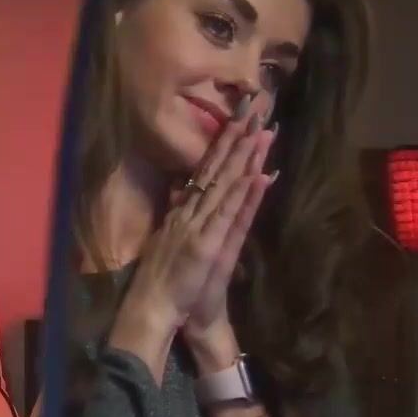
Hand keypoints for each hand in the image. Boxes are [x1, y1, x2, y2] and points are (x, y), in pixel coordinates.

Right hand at [112, 98, 270, 359]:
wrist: (154, 309)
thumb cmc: (166, 280)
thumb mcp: (170, 241)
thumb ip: (177, 215)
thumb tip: (180, 189)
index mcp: (184, 212)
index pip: (206, 170)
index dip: (222, 143)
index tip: (238, 118)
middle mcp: (191, 213)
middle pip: (216, 169)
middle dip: (236, 138)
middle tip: (254, 108)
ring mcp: (200, 228)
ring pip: (226, 186)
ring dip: (245, 158)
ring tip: (263, 131)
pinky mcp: (209, 246)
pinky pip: (231, 217)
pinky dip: (246, 195)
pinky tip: (261, 175)